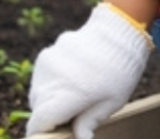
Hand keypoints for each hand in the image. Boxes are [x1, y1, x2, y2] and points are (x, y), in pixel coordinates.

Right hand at [26, 3, 152, 138]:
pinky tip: (73, 75)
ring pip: (38, 91)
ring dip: (50, 96)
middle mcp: (52, 79)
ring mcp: (47, 64)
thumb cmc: (121, 71)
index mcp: (69, 94)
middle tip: (73, 110)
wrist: (121, 30)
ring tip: (76, 89)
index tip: (51, 133)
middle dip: (51, 113)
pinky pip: (42, 76)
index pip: (40, 121)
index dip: (42, 130)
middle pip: (39, 107)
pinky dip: (52, 81)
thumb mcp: (112, 101)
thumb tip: (80, 139)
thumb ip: (90, 121)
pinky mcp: (47, 54)